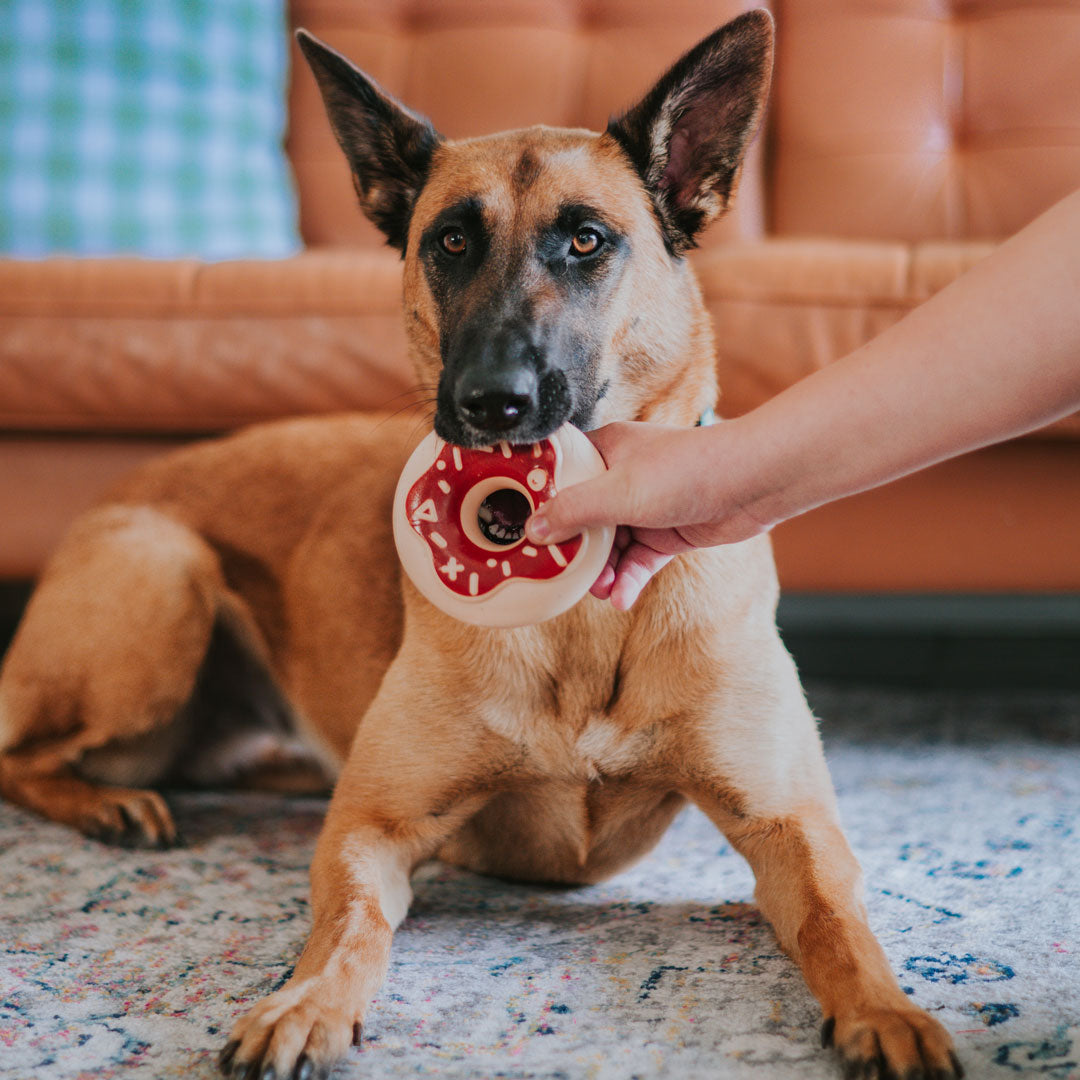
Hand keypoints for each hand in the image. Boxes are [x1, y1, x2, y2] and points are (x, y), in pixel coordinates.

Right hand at [526, 421, 772, 609]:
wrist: (751, 483)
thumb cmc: (687, 470)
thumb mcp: (617, 491)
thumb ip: (572, 511)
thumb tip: (534, 530)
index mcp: (605, 451)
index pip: (560, 475)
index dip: (541, 504)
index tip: (524, 533)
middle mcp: (621, 477)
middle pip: (582, 518)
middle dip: (575, 552)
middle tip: (564, 576)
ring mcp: (645, 506)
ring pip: (610, 545)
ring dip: (603, 572)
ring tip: (602, 592)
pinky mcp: (667, 532)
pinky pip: (638, 560)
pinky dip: (629, 579)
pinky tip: (622, 599)